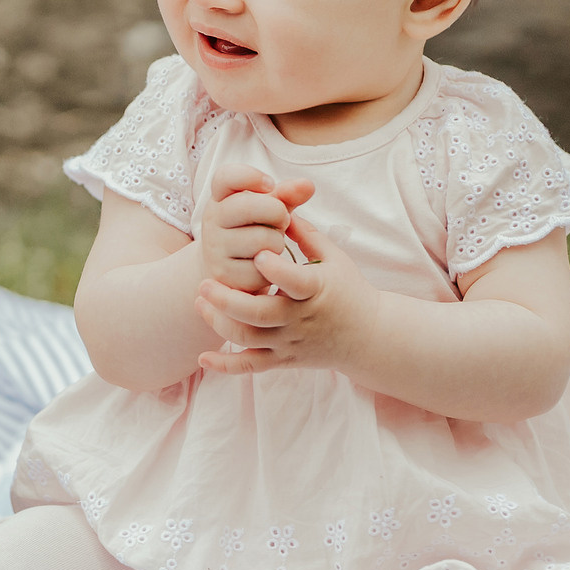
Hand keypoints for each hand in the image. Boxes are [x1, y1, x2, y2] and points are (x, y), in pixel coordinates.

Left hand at [194, 218, 375, 375]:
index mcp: (317, 290)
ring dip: (220, 323)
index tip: (257, 255)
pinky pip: (251, 366)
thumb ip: (304, 233)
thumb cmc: (349, 289)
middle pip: (259, 314)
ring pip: (249, 339)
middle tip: (204, 283)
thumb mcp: (334, 257)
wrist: (369, 337)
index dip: (275, 269)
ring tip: (201, 302)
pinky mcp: (284, 360)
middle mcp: (301, 319)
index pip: (294, 281)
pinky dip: (226, 366)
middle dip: (227, 300)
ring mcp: (290, 342)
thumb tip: (278, 203)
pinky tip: (202, 358)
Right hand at [197, 160, 314, 295]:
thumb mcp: (267, 209)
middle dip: (277, 213)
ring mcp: (215, 248)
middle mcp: (212, 220)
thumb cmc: (252, 230)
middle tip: (280, 221)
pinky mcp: (224, 275)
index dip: (251, 177)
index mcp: (220, 198)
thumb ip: (286, 195)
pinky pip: (261, 268)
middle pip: (251, 207)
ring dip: (277, 243)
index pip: (227, 176)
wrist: (226, 269)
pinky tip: (265, 266)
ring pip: (262, 239)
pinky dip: (271, 268)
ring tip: (271, 245)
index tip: (270, 185)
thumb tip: (308, 185)